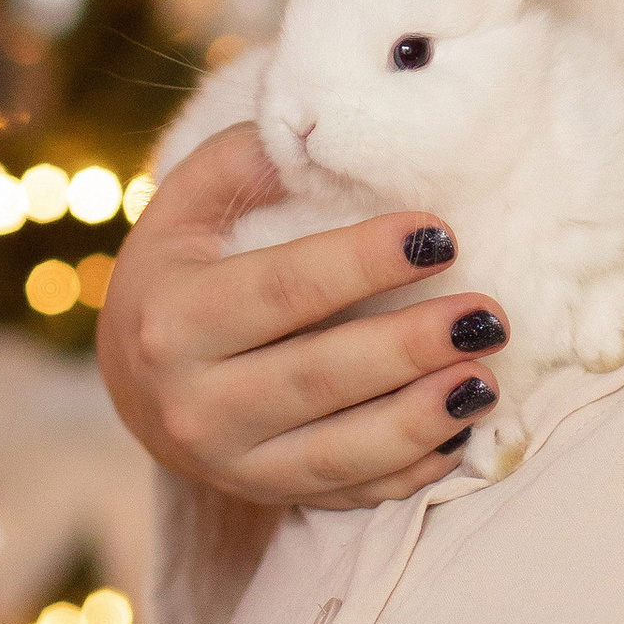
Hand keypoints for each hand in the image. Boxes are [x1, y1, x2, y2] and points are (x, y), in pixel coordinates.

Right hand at [97, 126, 507, 511]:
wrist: (135, 376)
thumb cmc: (180, 269)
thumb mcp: (187, 206)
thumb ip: (247, 162)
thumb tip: (325, 128)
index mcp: (174, 317)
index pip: (283, 289)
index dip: (365, 263)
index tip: (440, 234)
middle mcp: (194, 401)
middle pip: (318, 377)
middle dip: (410, 346)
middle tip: (488, 314)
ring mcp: (231, 462)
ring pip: (338, 452)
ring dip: (422, 419)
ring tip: (488, 378)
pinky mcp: (268, 495)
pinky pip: (348, 494)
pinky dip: (411, 472)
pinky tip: (463, 433)